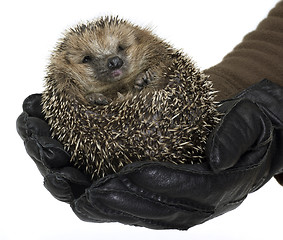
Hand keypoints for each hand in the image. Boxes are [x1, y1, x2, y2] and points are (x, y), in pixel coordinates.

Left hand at [16, 79, 282, 229]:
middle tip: (48, 161)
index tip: (93, 186)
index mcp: (196, 196)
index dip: (123, 195)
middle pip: (113, 203)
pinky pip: (96, 171)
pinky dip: (69, 156)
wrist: (239, 135)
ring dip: (62, 169)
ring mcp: (146, 189)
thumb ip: (235, 142)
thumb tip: (216, 158)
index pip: (155, 202)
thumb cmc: (246, 135)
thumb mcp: (250, 133)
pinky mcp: (133, 173)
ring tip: (37, 139)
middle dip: (76, 185)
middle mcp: (165, 200)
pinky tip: (50, 135)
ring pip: (96, 189)